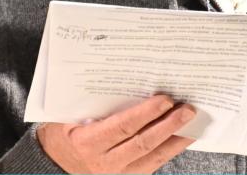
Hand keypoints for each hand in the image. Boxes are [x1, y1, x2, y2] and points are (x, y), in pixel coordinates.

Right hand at [37, 95, 195, 173]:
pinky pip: (152, 165)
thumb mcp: (67, 115)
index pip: (123, 127)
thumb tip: (124, 81)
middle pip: (143, 143)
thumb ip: (92, 103)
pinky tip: (180, 138)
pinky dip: (168, 151)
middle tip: (187, 109)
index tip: (165, 99)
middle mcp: (103, 163)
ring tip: (192, 123)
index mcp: (87, 143)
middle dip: (168, 125)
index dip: (146, 113)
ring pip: (152, 157)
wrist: (54, 163)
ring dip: (175, 140)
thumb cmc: (62, 133)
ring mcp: (116, 174)